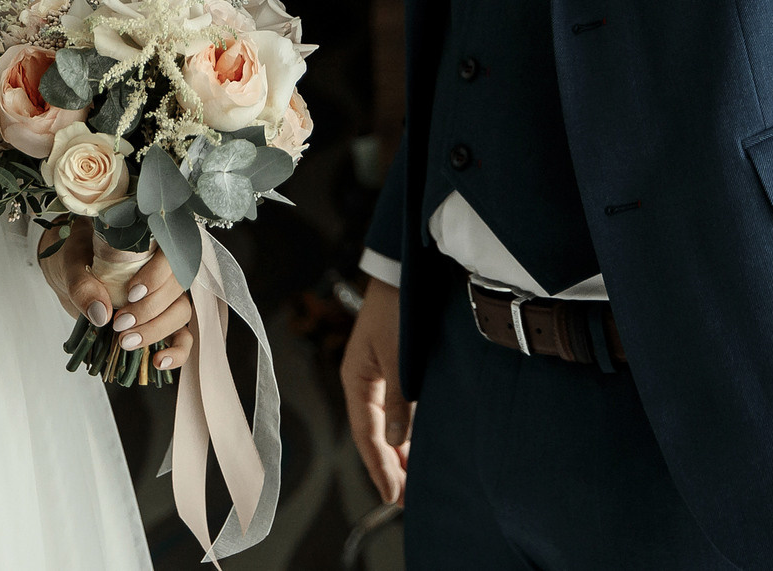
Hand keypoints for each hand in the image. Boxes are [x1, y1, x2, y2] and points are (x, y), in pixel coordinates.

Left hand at [40, 219, 198, 371]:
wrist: (70, 271)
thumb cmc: (76, 257)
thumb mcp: (72, 264)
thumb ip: (83, 285)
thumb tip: (102, 314)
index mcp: (148, 243)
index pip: (170, 256)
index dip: (158, 276)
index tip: (131, 293)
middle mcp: (163, 269)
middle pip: (177, 289)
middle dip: (150, 311)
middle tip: (119, 324)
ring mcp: (164, 296)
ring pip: (181, 313)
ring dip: (157, 330)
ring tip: (126, 341)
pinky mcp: (160, 320)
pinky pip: (182, 337)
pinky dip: (177, 352)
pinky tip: (159, 361)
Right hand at [342, 276, 412, 504]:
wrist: (403, 272)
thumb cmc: (397, 309)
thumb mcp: (397, 356)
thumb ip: (399, 400)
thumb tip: (399, 442)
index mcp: (356, 380)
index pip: (367, 436)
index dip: (380, 468)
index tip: (393, 497)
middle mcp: (363, 382)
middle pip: (374, 435)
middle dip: (389, 467)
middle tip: (406, 499)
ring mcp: (376, 375)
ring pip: (386, 425)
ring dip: (398, 452)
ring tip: (411, 481)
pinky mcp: (392, 369)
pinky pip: (395, 410)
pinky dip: (405, 431)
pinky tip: (416, 445)